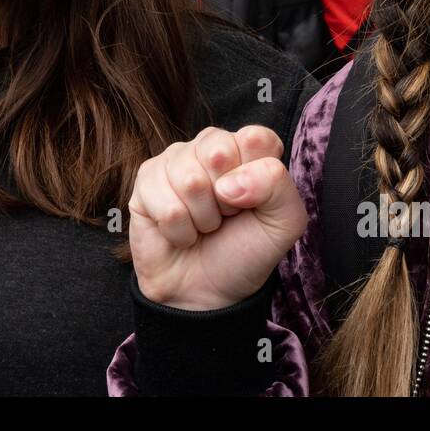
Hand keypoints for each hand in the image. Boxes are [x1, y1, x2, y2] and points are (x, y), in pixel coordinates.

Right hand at [129, 125, 306, 310]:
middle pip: (218, 152)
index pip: (256, 138)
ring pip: (189, 181)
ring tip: (204, 226)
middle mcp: (209, 146)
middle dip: (227, 199)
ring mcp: (173, 161)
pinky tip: (180, 232)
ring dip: (202, 218)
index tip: (252, 202)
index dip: (256, 177)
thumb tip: (229, 182)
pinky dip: (178, 231)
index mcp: (247, 148)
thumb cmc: (245, 252)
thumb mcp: (284, 223)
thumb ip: (277, 185)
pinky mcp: (145, 181)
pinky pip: (165, 204)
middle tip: (226, 215)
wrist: (206, 292)